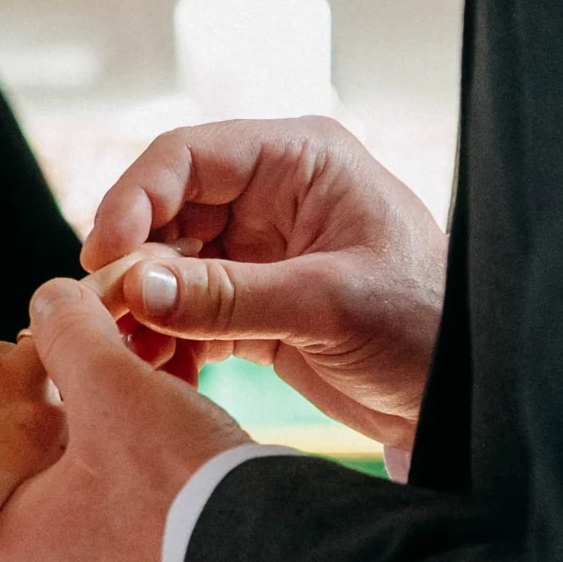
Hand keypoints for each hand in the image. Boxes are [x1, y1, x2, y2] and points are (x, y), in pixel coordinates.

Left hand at [0, 278, 247, 561]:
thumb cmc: (176, 484)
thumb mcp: (114, 383)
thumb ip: (71, 332)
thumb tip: (52, 300)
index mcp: (14, 545)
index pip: (11, 463)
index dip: (55, 413)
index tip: (97, 391)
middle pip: (66, 500)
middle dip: (106, 454)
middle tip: (148, 418)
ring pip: (117, 539)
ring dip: (147, 496)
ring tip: (188, 457)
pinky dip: (182, 537)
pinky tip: (212, 505)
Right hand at [81, 118, 448, 452]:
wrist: (460, 404)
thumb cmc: (426, 328)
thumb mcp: (330, 306)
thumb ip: (231, 297)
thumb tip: (138, 286)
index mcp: (300, 159)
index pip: (189, 157)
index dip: (134, 198)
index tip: (104, 255)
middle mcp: (272, 196)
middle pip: (165, 211)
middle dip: (130, 263)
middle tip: (103, 316)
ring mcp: (258, 252)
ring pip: (167, 266)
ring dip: (141, 308)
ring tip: (126, 354)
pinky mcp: (252, 307)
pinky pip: (185, 312)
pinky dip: (164, 340)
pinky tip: (159, 372)